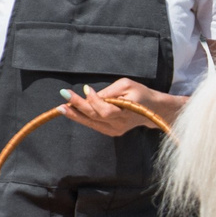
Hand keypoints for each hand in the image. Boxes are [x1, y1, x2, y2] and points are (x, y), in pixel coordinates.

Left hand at [57, 78, 184, 135]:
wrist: (154, 110)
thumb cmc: (140, 93)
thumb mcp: (127, 85)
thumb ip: (109, 92)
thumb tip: (90, 94)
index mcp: (127, 111)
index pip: (106, 110)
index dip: (94, 100)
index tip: (86, 88)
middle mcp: (120, 124)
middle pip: (95, 117)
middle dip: (78, 106)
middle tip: (64, 95)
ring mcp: (116, 130)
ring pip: (92, 123)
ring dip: (76, 115)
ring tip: (62, 107)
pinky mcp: (112, 131)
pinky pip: (94, 125)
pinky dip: (83, 118)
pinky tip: (72, 111)